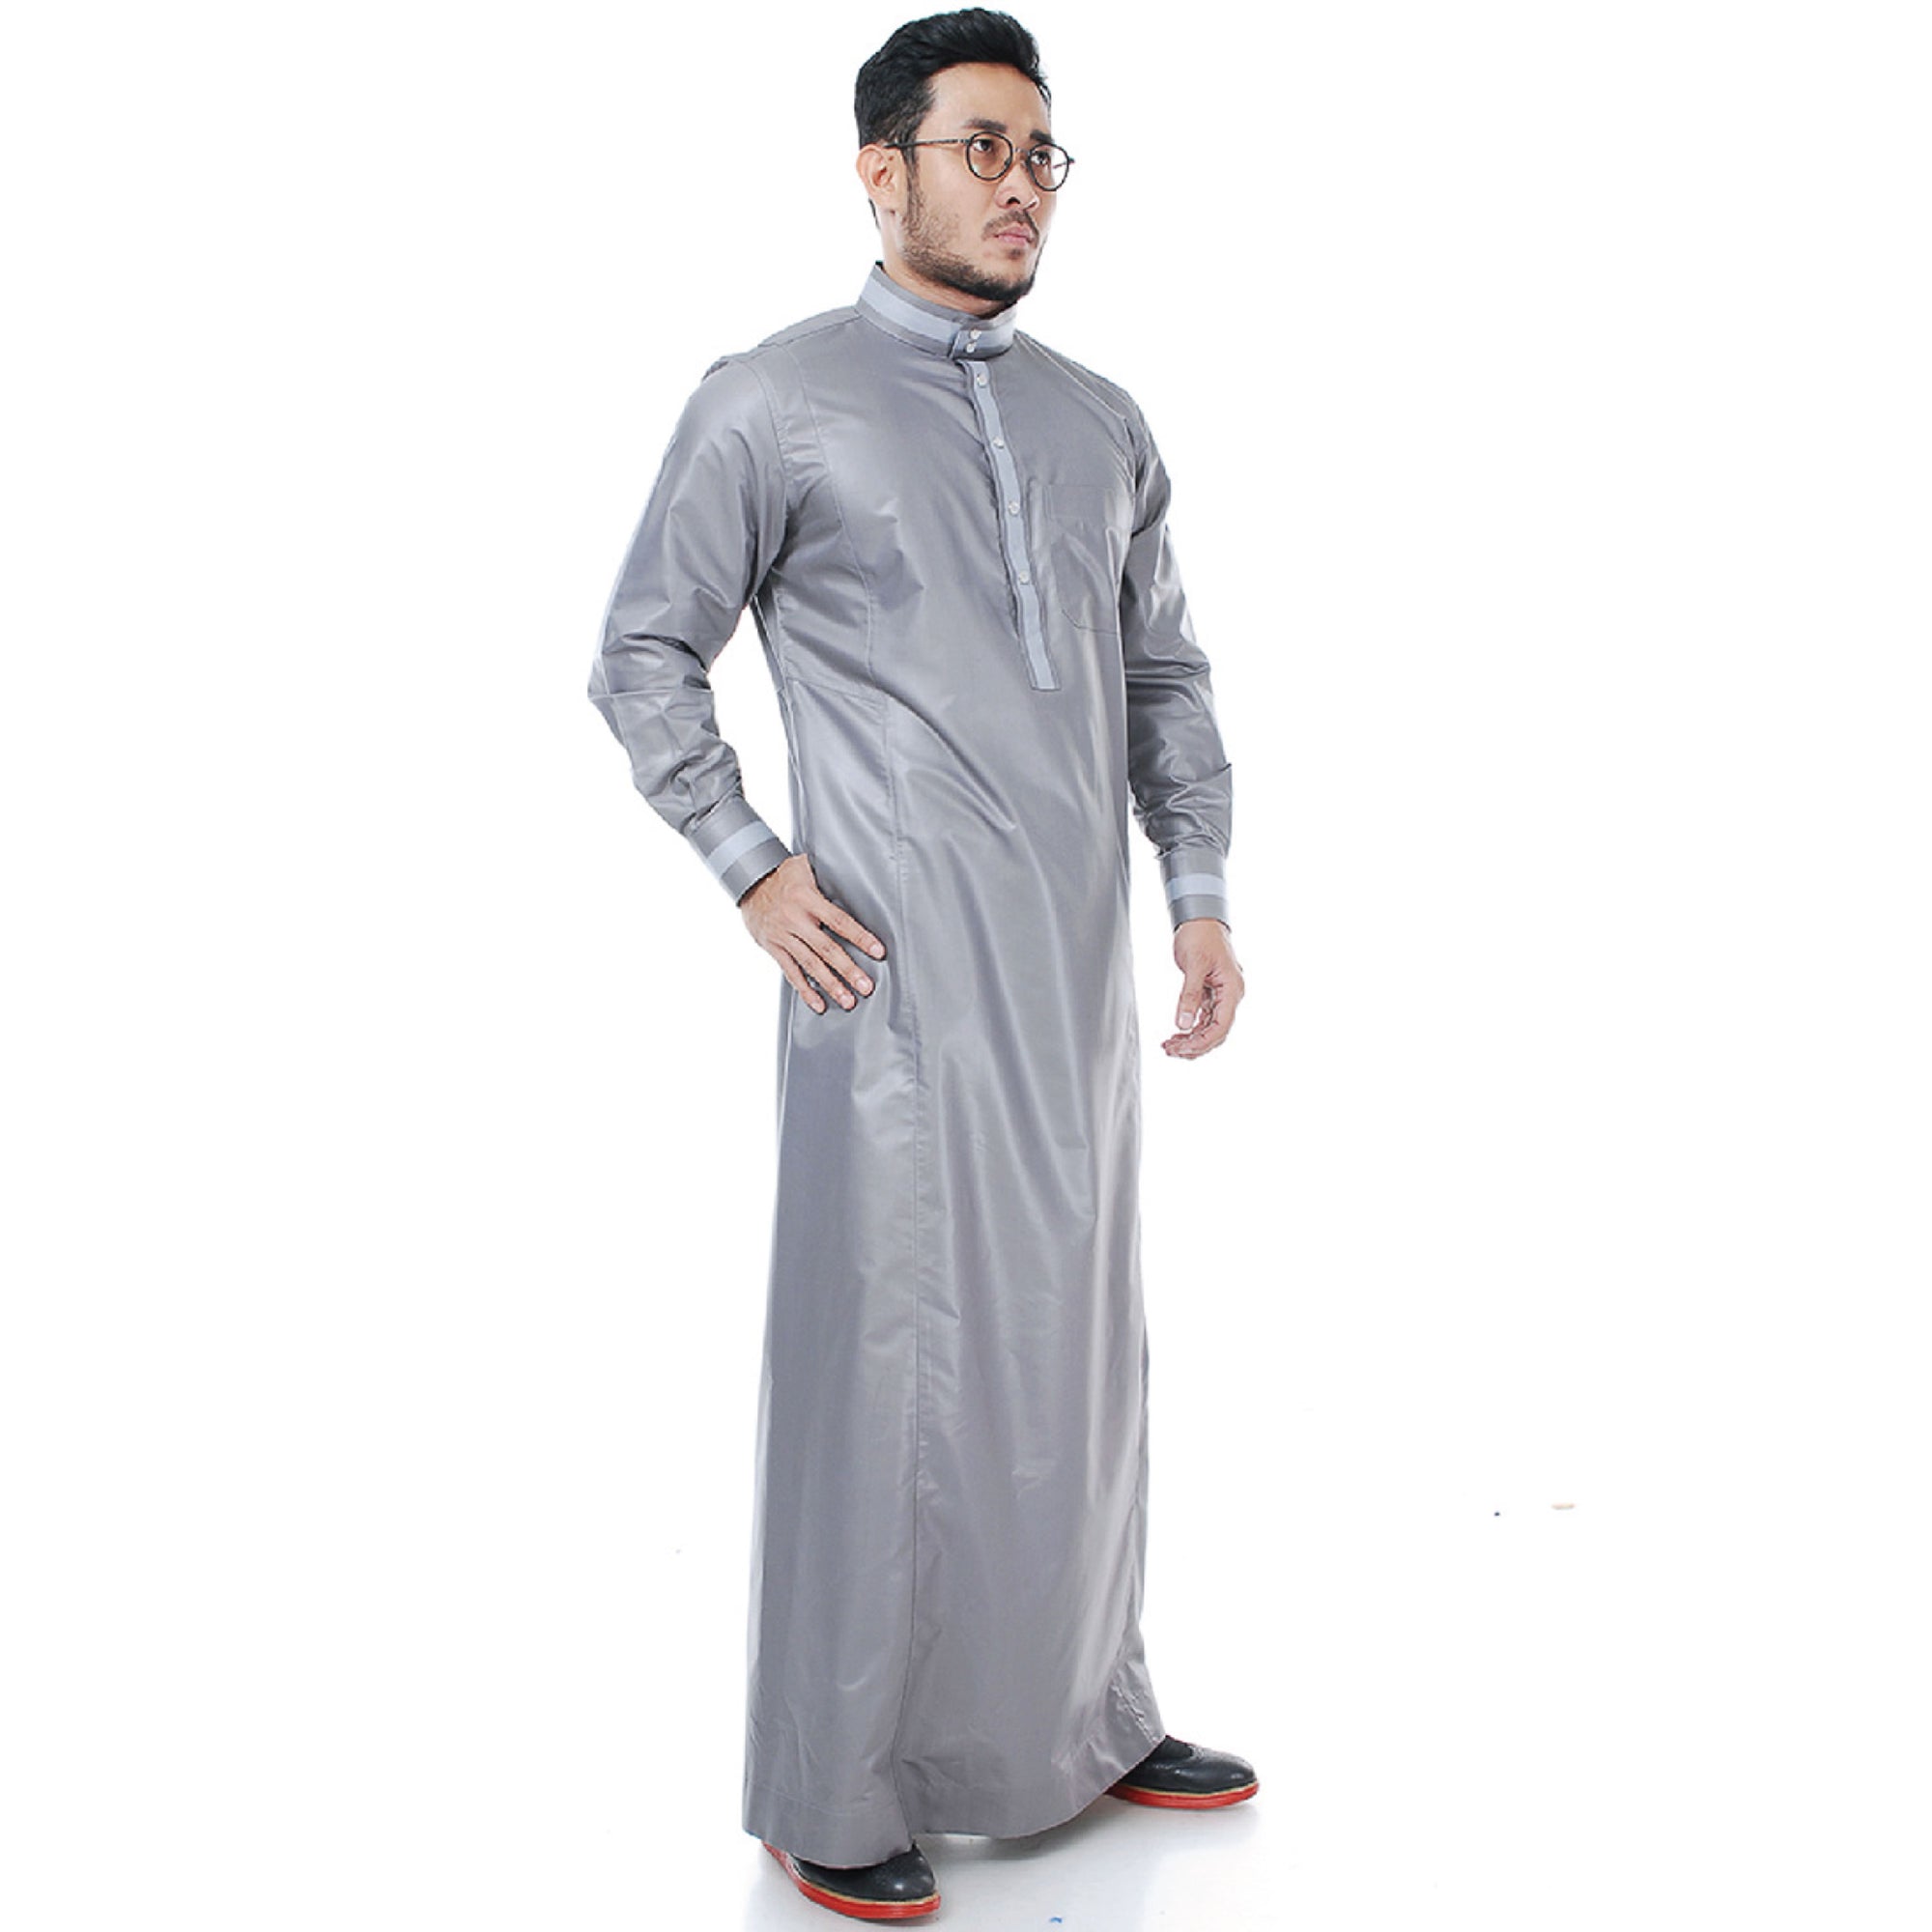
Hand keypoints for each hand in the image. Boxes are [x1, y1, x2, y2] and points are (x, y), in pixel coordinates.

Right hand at [737, 854, 886, 1014]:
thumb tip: (857, 871)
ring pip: (810, 965)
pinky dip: (805, 990)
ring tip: (848, 1000)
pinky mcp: (773, 947)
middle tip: (866, 987)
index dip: (860, 937)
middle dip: (848, 970)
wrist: (747, 881)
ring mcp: (782, 936)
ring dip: (830, 985)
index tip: (878, 952)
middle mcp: (794, 919)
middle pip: (826, 949)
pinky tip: (819, 1004)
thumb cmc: (783, 874)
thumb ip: (828, 874)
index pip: (838, 921)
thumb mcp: (804, 866)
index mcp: (806, 898)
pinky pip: (790, 972)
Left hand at [1161, 918, 1242, 1058]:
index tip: (1182, 1049)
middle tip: (1170, 1050)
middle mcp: (1230, 995)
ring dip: (1191, 1040)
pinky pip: (1204, 1019)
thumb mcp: (1193, 965)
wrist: (1201, 920)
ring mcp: (1221, 996)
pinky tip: (1176, 1035)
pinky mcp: (1211, 994)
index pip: (1221, 1026)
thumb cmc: (1201, 936)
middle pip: (1217, 1032)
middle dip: (1195, 1045)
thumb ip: (1189, 996)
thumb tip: (1183, 1024)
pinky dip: (1191, 1028)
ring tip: (1169, 1046)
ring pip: (1210, 1028)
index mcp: (1232, 989)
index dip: (1202, 1042)